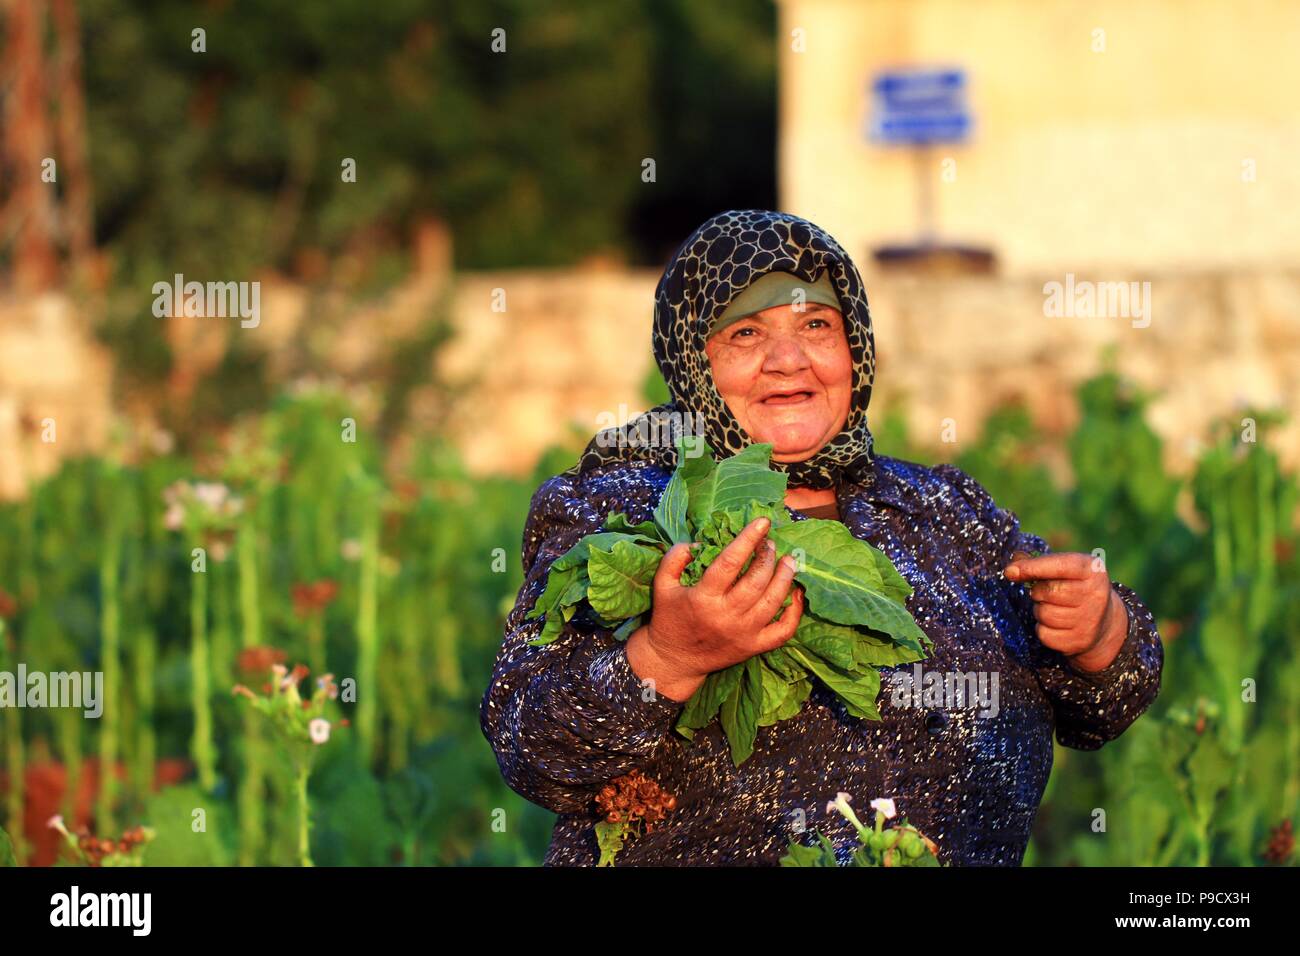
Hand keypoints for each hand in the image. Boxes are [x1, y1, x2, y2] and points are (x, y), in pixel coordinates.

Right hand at [626, 516, 803, 701]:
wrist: (674, 662)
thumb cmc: (669, 619)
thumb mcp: (662, 584)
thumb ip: (675, 558)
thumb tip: (701, 542)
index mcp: (703, 598)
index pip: (730, 562)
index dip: (748, 539)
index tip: (762, 522)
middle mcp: (726, 616)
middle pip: (756, 580)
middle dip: (768, 556)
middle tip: (771, 543)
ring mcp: (743, 634)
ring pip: (773, 602)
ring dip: (785, 577)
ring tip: (789, 561)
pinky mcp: (753, 648)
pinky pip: (782, 631)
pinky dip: (795, 613)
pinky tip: (796, 594)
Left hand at [1003, 551, 1128, 672]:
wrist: (1103, 621)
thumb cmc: (1074, 587)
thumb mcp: (1064, 568)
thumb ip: (1037, 563)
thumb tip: (1011, 570)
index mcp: (1092, 570)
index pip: (1059, 566)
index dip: (1032, 568)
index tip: (1010, 571)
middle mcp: (1095, 594)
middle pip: (1048, 591)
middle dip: (1038, 592)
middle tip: (1045, 593)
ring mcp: (1090, 620)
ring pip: (1044, 614)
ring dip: (1040, 611)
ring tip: (1054, 607)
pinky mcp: (1080, 641)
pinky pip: (1044, 634)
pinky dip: (1043, 629)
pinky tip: (1057, 624)